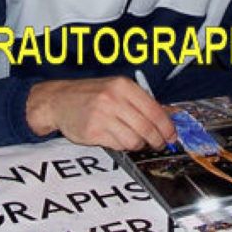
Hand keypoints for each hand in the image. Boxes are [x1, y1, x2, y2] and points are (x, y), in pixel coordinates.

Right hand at [26, 76, 176, 150]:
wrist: (59, 100)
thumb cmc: (91, 95)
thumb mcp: (115, 88)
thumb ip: (138, 101)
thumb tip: (165, 120)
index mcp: (123, 86)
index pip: (154, 110)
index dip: (167, 126)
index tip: (172, 135)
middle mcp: (113, 99)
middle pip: (147, 127)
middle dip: (157, 140)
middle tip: (159, 144)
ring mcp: (102, 116)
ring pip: (134, 140)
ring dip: (139, 144)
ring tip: (136, 140)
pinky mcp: (93, 132)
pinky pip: (119, 145)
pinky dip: (123, 146)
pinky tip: (118, 138)